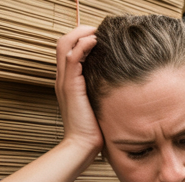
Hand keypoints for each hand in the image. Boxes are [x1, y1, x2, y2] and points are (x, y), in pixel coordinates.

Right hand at [55, 26, 103, 155]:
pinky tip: (97, 43)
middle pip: (64, 41)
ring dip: (82, 33)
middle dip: (82, 31)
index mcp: (68, 82)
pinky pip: (72, 57)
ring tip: (99, 33)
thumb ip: (103, 91)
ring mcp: (64, 81)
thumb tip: (122, 83)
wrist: (83, 147)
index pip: (68, 49)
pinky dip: (83, 45)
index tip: (101, 38)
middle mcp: (63, 78)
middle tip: (100, 31)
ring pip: (65, 44)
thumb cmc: (94, 131)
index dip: (82, 38)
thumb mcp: (99, 105)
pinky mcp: (70, 86)